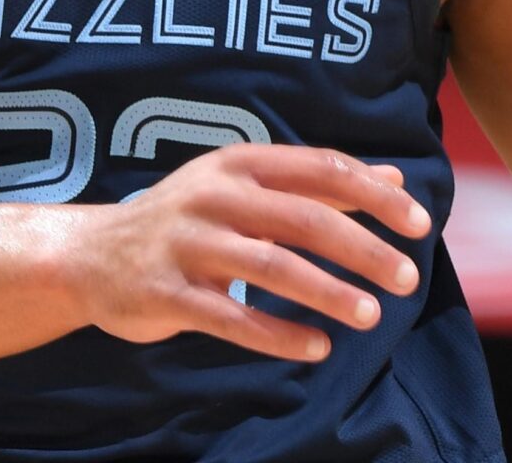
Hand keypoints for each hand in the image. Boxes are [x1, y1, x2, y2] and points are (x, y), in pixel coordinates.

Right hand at [56, 145, 432, 361]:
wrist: (91, 255)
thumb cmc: (187, 220)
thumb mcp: (244, 188)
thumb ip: (317, 186)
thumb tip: (395, 180)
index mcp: (239, 164)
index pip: (320, 169)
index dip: (374, 195)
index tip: (420, 224)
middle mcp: (213, 196)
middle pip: (303, 218)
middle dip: (362, 248)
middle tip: (407, 278)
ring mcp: (187, 244)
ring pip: (271, 266)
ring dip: (328, 292)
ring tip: (371, 316)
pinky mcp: (167, 293)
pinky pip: (231, 317)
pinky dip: (278, 334)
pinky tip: (317, 347)